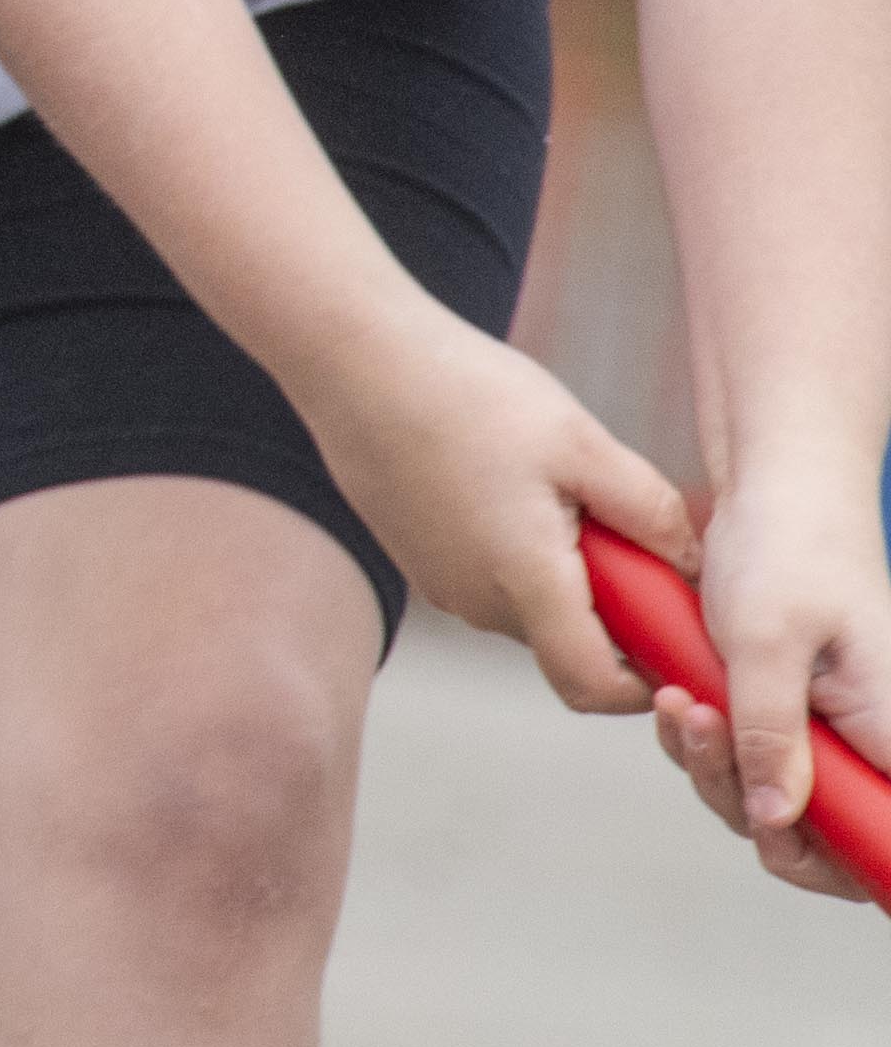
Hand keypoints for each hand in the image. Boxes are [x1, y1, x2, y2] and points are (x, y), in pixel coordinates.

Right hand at [291, 301, 700, 704]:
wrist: (353, 358)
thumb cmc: (468, 394)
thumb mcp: (583, 443)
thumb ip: (652, 513)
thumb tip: (693, 567)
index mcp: (525, 582)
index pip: (594, 688)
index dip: (647, 685)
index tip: (674, 638)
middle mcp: (476, 602)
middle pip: (565, 642)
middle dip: (610, 607)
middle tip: (622, 529)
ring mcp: (439, 583)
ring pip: (527, 607)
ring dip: (561, 575)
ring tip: (558, 490)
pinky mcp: (416, 558)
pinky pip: (488, 578)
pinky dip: (518, 553)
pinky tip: (510, 481)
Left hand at [654, 469, 890, 906]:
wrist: (778, 490)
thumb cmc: (789, 550)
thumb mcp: (767, 642)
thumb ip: (774, 735)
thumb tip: (778, 821)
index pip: (889, 841)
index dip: (854, 868)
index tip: (786, 839)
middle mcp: (874, 747)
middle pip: (819, 840)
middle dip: (747, 804)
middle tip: (702, 730)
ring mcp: (832, 737)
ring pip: (770, 803)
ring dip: (713, 766)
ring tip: (680, 702)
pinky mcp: (789, 719)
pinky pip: (743, 762)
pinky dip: (702, 743)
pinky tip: (673, 699)